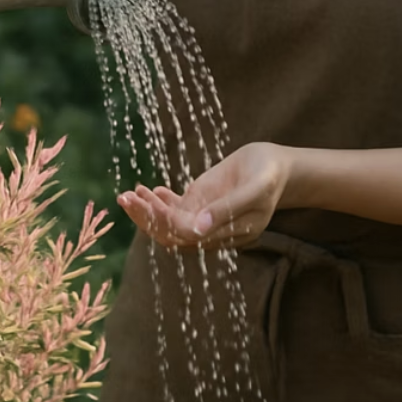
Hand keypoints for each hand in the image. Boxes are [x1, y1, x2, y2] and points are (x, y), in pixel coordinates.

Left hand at [118, 142, 290, 250]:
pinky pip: (176, 208)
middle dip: (146, 217)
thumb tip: (196, 230)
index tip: (147, 202)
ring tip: (128, 194)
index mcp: (226, 235)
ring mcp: (204, 217)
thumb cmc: (269, 177)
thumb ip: (227, 211)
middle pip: (171, 232)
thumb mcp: (254, 191)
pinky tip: (149, 189)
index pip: (186, 235)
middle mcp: (211, 231)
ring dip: (147, 210)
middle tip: (124, 199)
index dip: (164, 221)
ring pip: (169, 222)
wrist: (276, 166)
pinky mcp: (201, 203)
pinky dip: (159, 201)